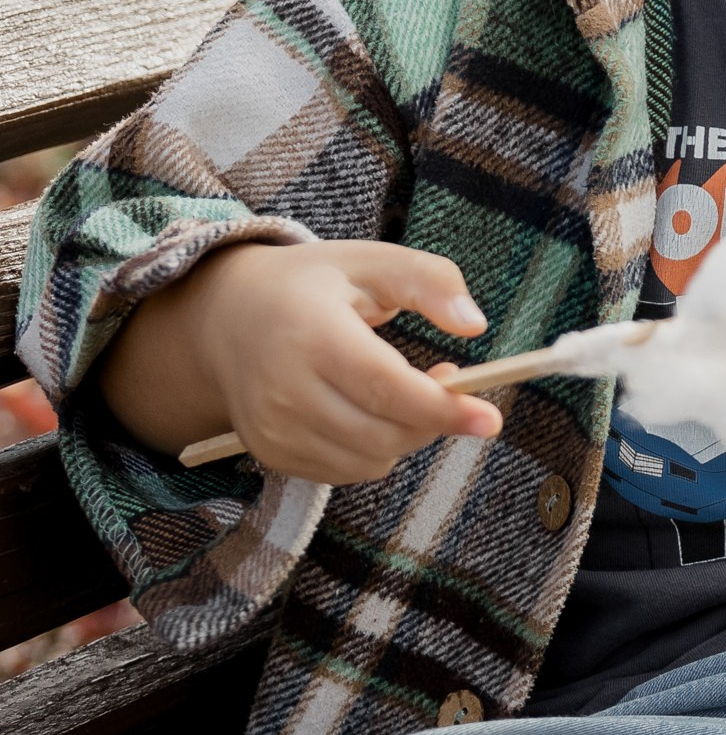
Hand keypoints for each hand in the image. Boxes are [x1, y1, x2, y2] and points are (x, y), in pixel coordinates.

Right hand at [98, 239, 502, 485]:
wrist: (226, 319)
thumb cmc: (312, 287)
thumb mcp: (370, 262)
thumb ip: (430, 280)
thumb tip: (475, 325)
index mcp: (310, 333)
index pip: (385, 388)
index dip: (442, 409)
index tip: (490, 418)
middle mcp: (284, 388)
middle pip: (383, 433)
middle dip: (433, 419)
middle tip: (448, 380)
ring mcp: (272, 428)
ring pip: (369, 461)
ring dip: (404, 435)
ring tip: (399, 390)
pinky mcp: (270, 453)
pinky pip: (345, 472)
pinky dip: (373, 449)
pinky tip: (366, 410)